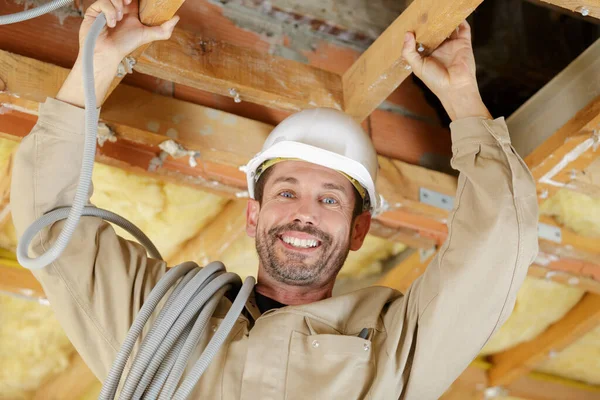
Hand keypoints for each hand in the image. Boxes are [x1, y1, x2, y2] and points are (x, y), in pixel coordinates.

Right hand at [57, 0, 178, 106]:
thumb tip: (177, 17)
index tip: (137, 2)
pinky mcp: (95, 10)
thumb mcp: (147, 35)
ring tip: (119, 19)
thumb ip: (163, 29)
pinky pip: (103, 2)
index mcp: (130, 10)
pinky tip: (111, 23)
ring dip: (117, 5)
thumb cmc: (125, 45)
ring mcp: (106, 8)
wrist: (108, 53)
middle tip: (129, 2)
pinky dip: (109, 12)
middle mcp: (118, 7)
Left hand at [402, 21, 490, 120]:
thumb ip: (409, 52)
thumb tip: (407, 34)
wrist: (455, 88)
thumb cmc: (435, 81)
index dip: (418, 31)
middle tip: (426, 14)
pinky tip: (453, 15)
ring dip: (445, 20)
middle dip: (431, 23)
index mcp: (428, 54)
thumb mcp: (417, 67)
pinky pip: (463, 28)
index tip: (414, 23)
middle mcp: (440, 49)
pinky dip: (459, 20)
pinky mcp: (464, 43)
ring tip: (439, 12)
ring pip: (449, 27)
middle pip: (436, 31)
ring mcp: (452, 45)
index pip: (422, 39)